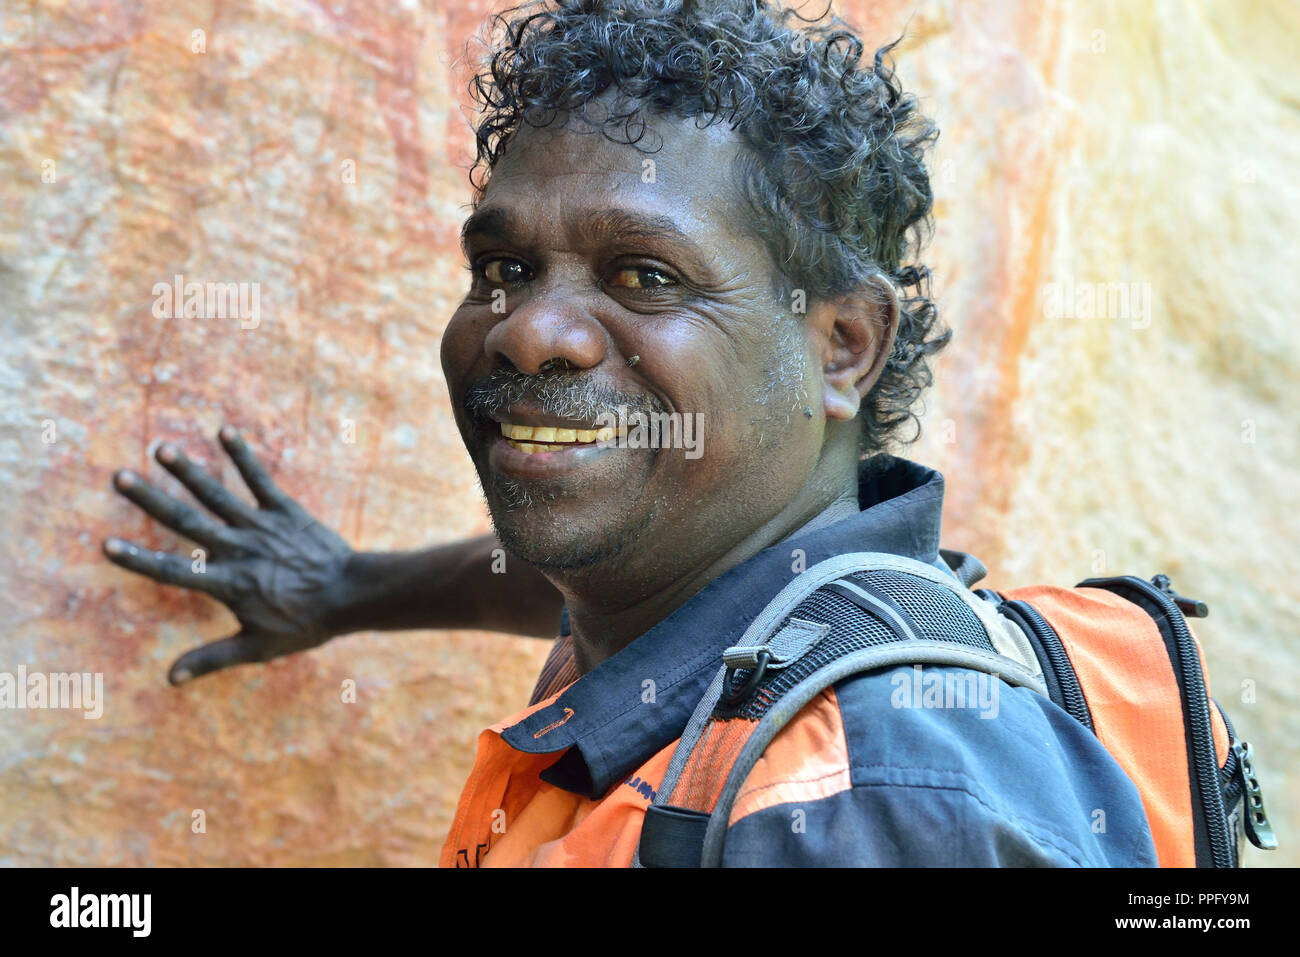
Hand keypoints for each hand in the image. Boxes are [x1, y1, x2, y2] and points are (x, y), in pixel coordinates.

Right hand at [104, 425, 354, 684]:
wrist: (352, 595)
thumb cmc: (306, 623)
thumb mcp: (258, 647)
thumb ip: (212, 659)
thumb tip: (170, 679)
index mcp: (227, 582)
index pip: (173, 571)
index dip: (138, 559)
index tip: (106, 544)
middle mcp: (238, 549)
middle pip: (186, 522)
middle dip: (150, 500)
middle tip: (119, 477)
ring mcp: (261, 527)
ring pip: (218, 495)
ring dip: (189, 471)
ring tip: (162, 449)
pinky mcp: (285, 511)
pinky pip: (260, 479)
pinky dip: (243, 456)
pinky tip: (225, 431)